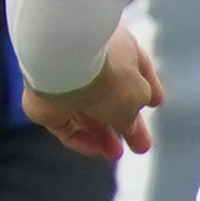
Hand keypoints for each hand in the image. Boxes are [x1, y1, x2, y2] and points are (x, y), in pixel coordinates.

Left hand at [26, 20, 160, 159]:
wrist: (64, 61)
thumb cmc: (110, 71)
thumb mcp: (136, 95)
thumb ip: (132, 113)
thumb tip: (129, 127)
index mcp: (115, 47)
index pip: (131, 67)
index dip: (143, 88)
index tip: (155, 104)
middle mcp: (88, 60)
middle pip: (107, 96)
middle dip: (124, 122)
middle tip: (140, 145)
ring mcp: (63, 79)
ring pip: (84, 112)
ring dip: (101, 134)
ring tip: (115, 154)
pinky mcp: (44, 100)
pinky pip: (64, 123)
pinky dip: (79, 137)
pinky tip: (95, 150)